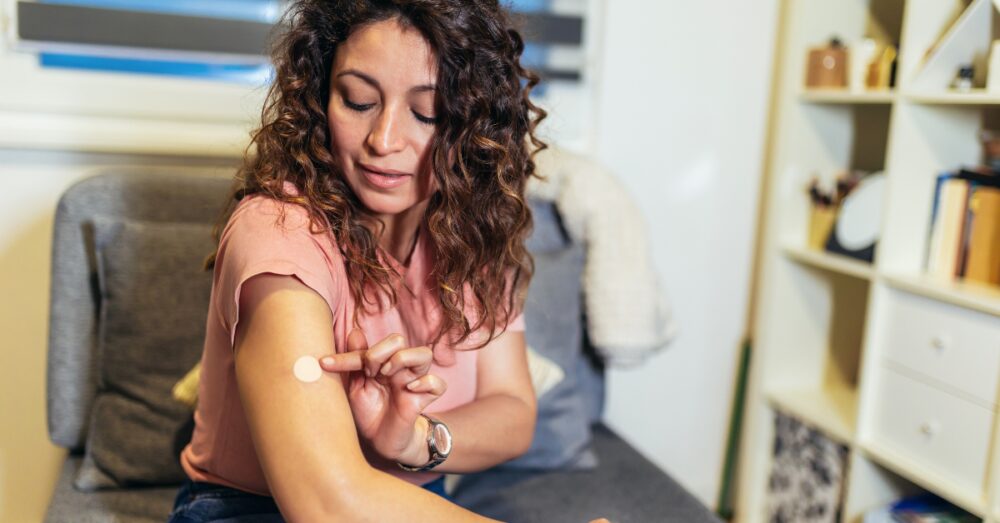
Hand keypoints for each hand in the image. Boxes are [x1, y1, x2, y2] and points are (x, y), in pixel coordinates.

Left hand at [320, 329, 446, 465]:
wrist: (381, 442)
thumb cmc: (369, 413)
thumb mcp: (356, 388)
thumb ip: (355, 362)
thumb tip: (353, 332)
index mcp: (382, 363)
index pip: (369, 346)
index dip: (346, 355)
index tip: (324, 364)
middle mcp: (400, 368)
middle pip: (398, 339)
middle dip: (379, 352)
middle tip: (369, 373)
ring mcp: (414, 382)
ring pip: (424, 354)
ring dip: (402, 360)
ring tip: (387, 376)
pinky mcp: (425, 399)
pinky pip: (437, 383)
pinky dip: (425, 383)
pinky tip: (409, 390)